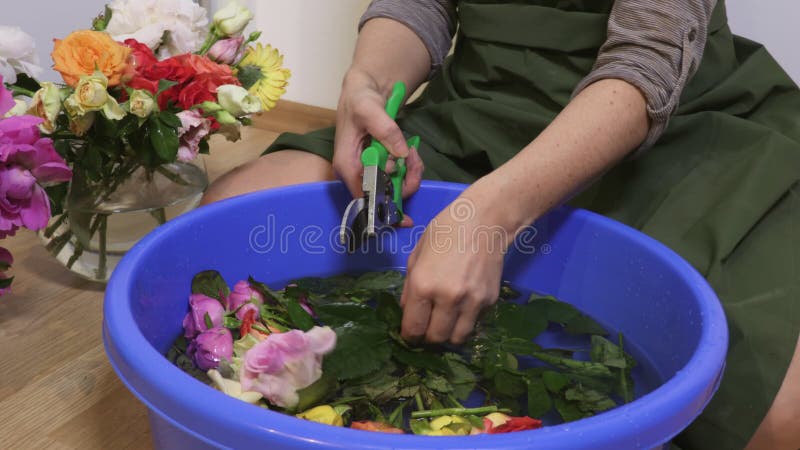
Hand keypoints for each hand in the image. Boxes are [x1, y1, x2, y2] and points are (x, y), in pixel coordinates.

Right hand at [333, 70, 423, 219]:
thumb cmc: (360, 99)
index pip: (363, 197)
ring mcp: (369, 169)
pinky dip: (409, 166)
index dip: (382, 210)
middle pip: (383, 195)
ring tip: (412, 151)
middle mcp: (356, 172)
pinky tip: (409, 150)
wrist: (365, 89)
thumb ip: (385, 129)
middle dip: (404, 182)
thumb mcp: (369, 109)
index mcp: (347, 165)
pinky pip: (398, 174)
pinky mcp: (380, 164)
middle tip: (414, 159)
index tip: (402, 217)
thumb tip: (399, 152)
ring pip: (394, 186)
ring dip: (410, 172)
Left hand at [400, 194, 507, 343]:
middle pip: (435, 338)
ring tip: (445, 321)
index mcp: (423, 285)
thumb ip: (409, 287)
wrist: (485, 221)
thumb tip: (407, 311)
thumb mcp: (417, 255)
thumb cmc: (446, 231)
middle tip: (428, 326)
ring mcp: (471, 302)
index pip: (413, 329)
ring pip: (457, 338)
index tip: (410, 333)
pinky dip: (466, 321)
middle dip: (428, 337)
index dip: (409, 336)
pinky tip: (462, 305)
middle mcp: (447, 298)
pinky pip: (474, 323)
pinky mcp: (489, 301)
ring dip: (448, 334)